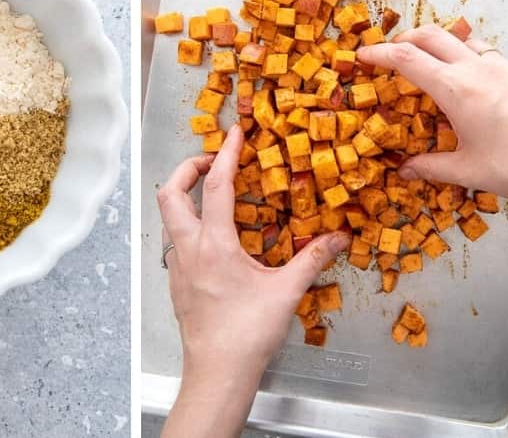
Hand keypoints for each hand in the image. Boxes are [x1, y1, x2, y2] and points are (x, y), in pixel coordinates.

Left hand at [158, 124, 349, 437]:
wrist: (218, 372)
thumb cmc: (247, 335)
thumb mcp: (286, 292)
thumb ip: (312, 259)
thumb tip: (338, 238)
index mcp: (213, 245)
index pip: (214, 185)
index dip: (225, 154)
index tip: (235, 135)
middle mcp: (188, 250)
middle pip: (170, 192)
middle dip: (187, 168)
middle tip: (212, 160)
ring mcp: (178, 267)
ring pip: (169, 217)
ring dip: (185, 196)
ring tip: (213, 192)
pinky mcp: (177, 283)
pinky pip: (176, 242)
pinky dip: (190, 225)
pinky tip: (215, 236)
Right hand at [358, 25, 507, 208]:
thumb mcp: (465, 170)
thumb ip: (430, 167)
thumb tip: (405, 169)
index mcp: (456, 89)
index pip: (407, 58)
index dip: (380, 52)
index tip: (364, 55)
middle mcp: (477, 69)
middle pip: (431, 35)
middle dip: (405, 38)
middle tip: (391, 52)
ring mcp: (500, 66)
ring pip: (460, 38)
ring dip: (437, 42)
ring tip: (428, 60)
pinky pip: (484, 51)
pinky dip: (465, 53)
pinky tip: (467, 74)